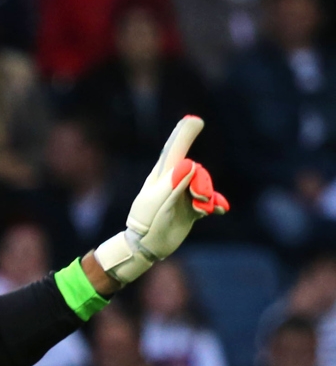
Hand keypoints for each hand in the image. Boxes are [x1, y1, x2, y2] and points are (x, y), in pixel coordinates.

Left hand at [94, 116, 228, 284]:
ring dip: (208, 195)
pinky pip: (210, 202)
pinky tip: (219, 209)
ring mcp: (184, 194)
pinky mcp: (192, 209)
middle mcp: (174, 182)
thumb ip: (173, 183)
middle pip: (197, 171)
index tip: (195, 120)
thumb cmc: (146, 221)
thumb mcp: (156, 201)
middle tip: (199, 197)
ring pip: (205, 186)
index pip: (174, 150)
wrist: (145, 245)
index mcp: (162, 176)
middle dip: (202, 182)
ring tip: (203, 208)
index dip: (184, 134)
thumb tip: (189, 164)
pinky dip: (216, 204)